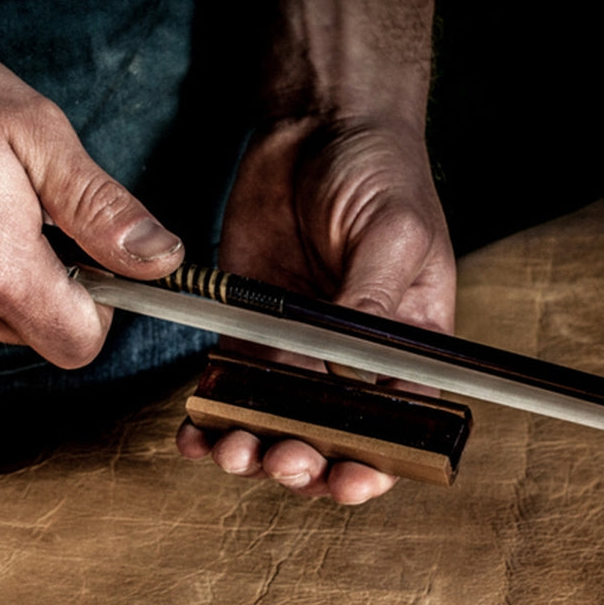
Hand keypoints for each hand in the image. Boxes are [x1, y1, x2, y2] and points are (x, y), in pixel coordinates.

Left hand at [177, 115, 456, 502]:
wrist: (318, 126)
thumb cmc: (381, 172)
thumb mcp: (395, 232)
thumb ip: (374, 297)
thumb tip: (355, 361)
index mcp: (407, 347)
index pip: (400, 425)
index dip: (377, 463)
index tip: (348, 479)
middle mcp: (353, 360)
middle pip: (333, 438)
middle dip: (308, 463)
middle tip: (284, 457)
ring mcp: (299, 348)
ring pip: (277, 422)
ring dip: (256, 448)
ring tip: (235, 449)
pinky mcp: (250, 330)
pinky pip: (231, 386)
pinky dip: (212, 416)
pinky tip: (196, 433)